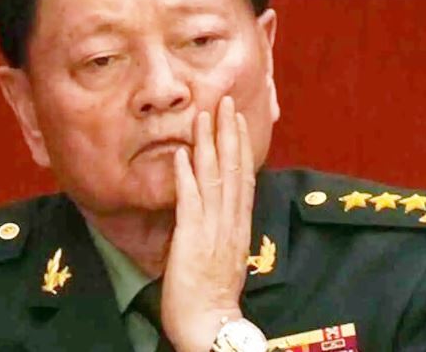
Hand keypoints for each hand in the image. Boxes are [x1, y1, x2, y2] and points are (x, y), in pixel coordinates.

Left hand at [162, 96, 255, 351]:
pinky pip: (191, 200)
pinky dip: (187, 174)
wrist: (209, 323)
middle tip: (225, 101)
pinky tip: (182, 152)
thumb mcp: (226, 254)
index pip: (243, 176)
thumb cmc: (213, 294)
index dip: (240, 145)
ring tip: (204, 115)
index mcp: (238, 224)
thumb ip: (224, 228)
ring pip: (214, 177)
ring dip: (208, 143)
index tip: (237, 119)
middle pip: (232, 168)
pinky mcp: (192, 237)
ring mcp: (213, 227)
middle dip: (228, 132)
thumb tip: (221, 208)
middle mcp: (230, 220)